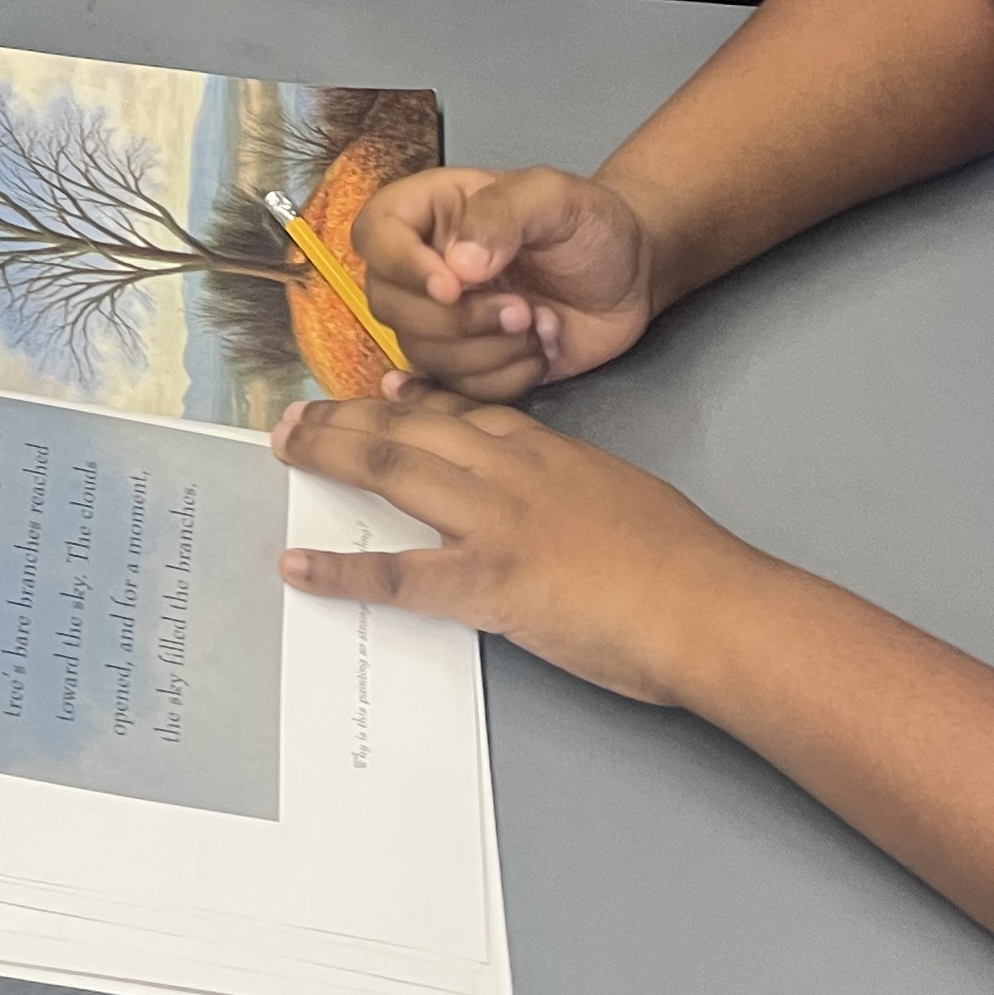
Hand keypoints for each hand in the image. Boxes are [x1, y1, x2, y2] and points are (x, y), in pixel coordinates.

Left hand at [273, 385, 771, 707]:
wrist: (710, 605)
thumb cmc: (689, 565)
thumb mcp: (628, 499)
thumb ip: (583, 492)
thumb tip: (566, 504)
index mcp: (548, 452)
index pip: (464, 411)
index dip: (413, 398)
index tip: (380, 390)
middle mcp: (509, 472)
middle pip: (411, 426)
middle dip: (349, 415)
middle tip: (300, 413)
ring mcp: (493, 523)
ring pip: (392, 468)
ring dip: (329, 453)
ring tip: (283, 447)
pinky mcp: (487, 582)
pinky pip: (397, 575)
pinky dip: (340, 570)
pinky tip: (298, 565)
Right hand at [353, 163, 664, 402]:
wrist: (631, 275)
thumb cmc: (589, 223)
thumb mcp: (553, 197)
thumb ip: (502, 215)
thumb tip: (458, 265)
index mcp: (428, 213)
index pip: (375, 235)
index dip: (401, 266)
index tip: (452, 286)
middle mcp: (422, 267)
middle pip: (390, 306)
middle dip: (459, 319)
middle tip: (522, 308)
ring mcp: (443, 321)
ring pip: (423, 354)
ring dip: (487, 350)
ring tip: (538, 323)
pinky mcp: (470, 364)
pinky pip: (460, 389)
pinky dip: (505, 377)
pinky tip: (539, 350)